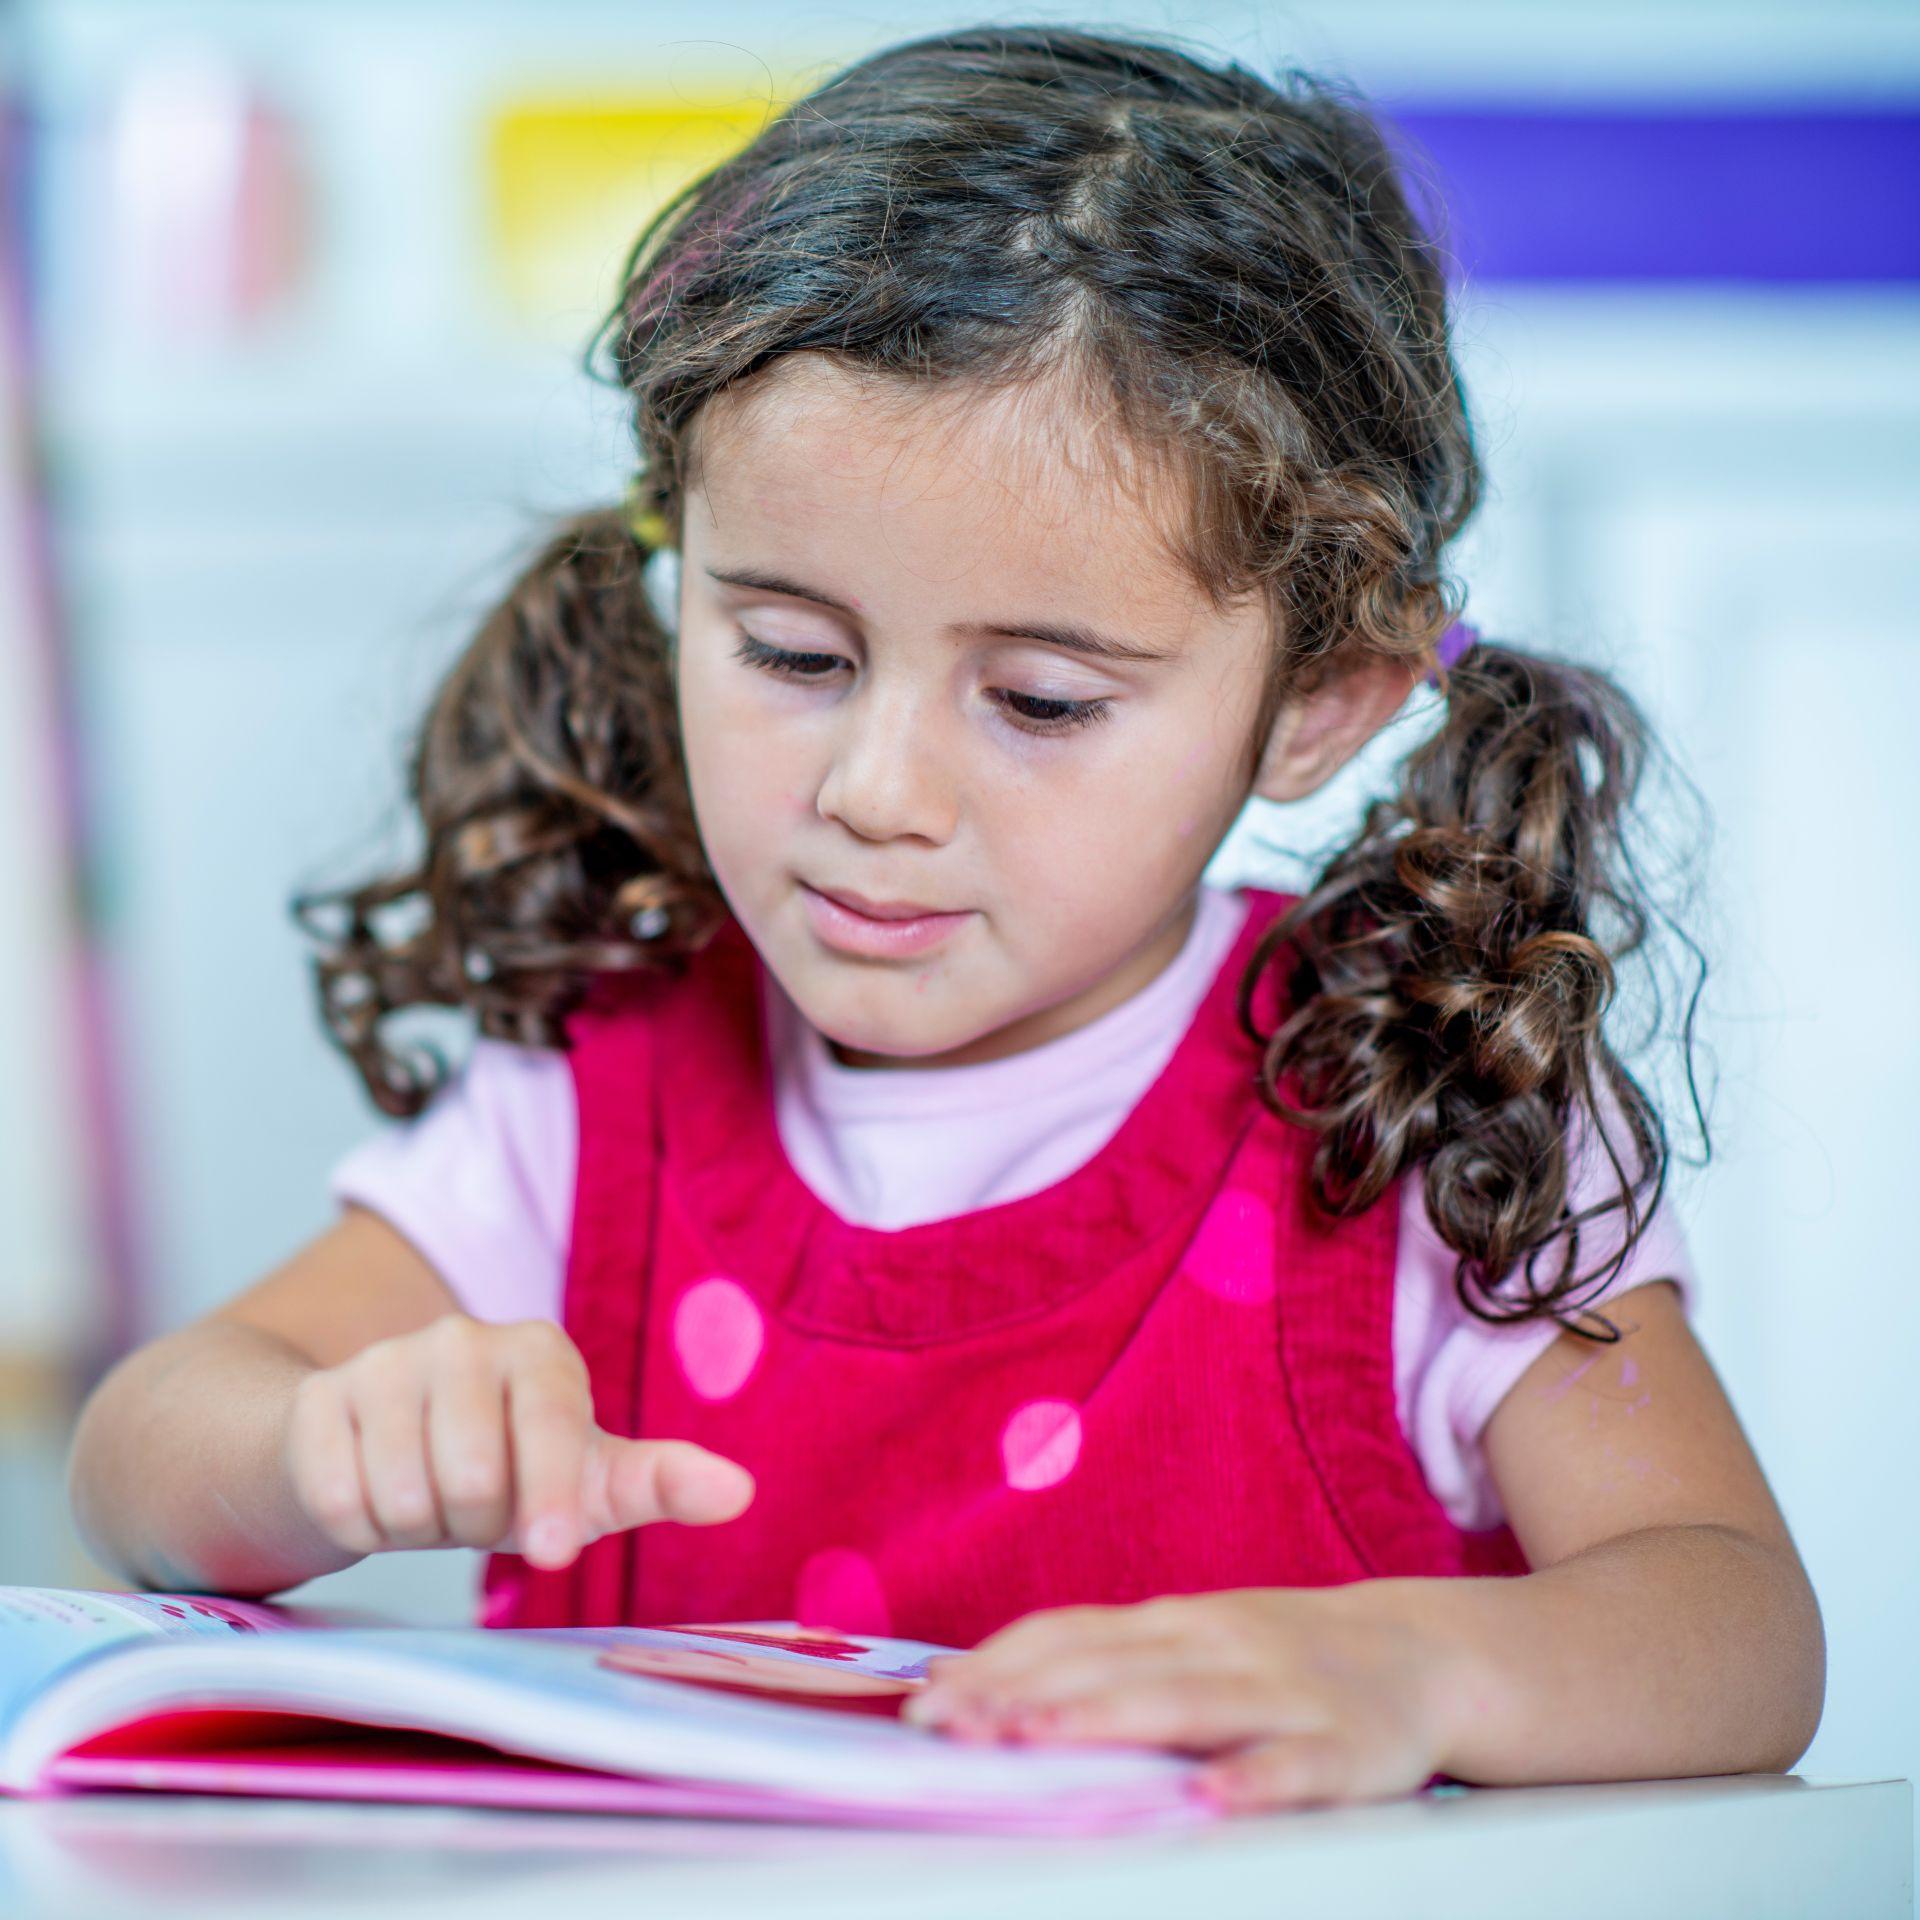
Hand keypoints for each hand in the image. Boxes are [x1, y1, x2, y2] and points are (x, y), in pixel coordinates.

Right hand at [283, 1314, 753, 1570]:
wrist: (373, 1453)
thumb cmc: (503, 1472)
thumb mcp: (581, 1480)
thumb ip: (657, 1482)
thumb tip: (739, 1491)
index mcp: (541, 1352)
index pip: (552, 1424)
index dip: (552, 1495)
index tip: (557, 1552)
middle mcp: (461, 1338)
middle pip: (472, 1477)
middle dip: (474, 1522)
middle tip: (475, 1505)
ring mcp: (383, 1360)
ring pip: (402, 1494)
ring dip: (417, 1527)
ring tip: (428, 1500)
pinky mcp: (317, 1399)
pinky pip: (339, 1500)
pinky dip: (359, 1526)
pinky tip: (371, 1497)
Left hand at [899, 1587, 1460, 1811]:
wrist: (1422, 1653)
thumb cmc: (1276, 1659)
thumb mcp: (1188, 1644)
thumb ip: (1098, 1663)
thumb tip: (975, 1687)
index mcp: (1174, 1622)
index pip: (1069, 1636)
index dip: (996, 1666)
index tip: (925, 1702)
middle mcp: (1218, 1644)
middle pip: (1109, 1668)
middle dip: (1025, 1697)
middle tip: (952, 1728)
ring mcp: (1282, 1691)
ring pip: (1185, 1704)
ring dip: (1106, 1722)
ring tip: (1037, 1742)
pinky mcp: (1347, 1747)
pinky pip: (1296, 1765)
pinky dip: (1253, 1779)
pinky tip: (1211, 1799)